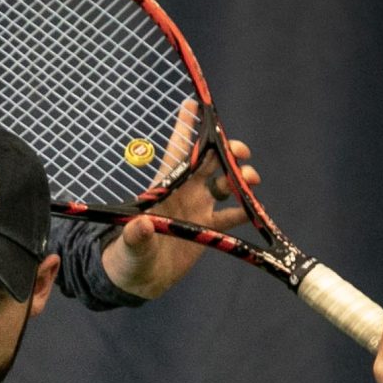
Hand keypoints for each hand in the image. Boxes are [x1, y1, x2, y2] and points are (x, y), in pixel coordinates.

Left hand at [100, 100, 261, 299]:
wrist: (137, 279)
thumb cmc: (126, 256)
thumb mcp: (130, 246)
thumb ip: (136, 236)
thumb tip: (141, 226)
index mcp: (164, 187)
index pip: (177, 151)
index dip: (185, 127)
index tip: (194, 102)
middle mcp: (184, 192)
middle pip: (210, 162)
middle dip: (227, 150)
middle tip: (241, 152)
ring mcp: (197, 208)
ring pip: (225, 184)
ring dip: (240, 178)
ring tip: (251, 180)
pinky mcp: (208, 228)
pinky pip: (232, 214)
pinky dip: (246, 209)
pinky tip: (256, 210)